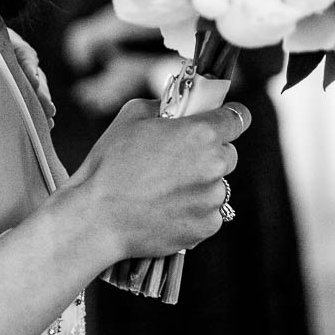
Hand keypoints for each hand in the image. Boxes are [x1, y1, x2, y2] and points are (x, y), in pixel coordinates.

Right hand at [63, 98, 249, 262]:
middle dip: (209, 154)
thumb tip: (179, 108)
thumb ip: (165, 106)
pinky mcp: (206, 227)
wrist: (97, 218)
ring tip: (163, 190)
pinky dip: (193, 211)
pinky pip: (209, 213)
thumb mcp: (131, 116)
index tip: (221, 122)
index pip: (238, 118)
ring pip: (217, 186)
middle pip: (228, 154)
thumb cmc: (109, 164)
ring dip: (200, 185)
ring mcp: (212, 199)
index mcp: (201, 133)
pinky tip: (165, 209)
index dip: (227, 118)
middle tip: (177, 161)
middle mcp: (214, 165)